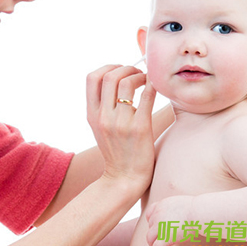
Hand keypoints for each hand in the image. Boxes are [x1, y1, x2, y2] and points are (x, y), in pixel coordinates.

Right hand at [86, 65, 155, 188]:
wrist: (124, 178)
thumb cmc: (116, 151)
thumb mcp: (99, 127)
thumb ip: (102, 106)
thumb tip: (115, 80)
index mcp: (92, 114)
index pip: (91, 78)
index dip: (107, 67)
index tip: (119, 70)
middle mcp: (103, 116)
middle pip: (109, 76)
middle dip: (125, 67)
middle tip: (137, 72)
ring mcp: (120, 122)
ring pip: (126, 83)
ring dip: (139, 75)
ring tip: (145, 80)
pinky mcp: (140, 128)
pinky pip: (146, 97)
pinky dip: (152, 85)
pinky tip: (155, 86)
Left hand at [145, 196, 195, 245]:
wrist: (198, 212)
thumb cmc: (196, 209)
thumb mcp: (179, 203)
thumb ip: (173, 209)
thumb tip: (179, 214)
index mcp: (161, 205)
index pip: (149, 214)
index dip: (152, 222)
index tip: (156, 228)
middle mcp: (158, 214)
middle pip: (150, 226)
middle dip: (155, 234)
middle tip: (161, 240)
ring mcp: (160, 226)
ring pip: (150, 238)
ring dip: (153, 244)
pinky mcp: (166, 237)